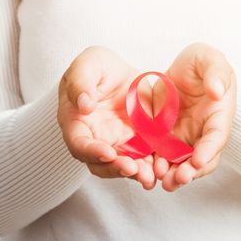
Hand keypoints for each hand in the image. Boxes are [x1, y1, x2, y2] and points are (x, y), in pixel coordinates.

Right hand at [58, 46, 156, 189]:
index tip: (107, 152)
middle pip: (101, 162)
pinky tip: (163, 167)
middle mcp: (96, 139)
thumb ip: (80, 82)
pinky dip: (152, 165)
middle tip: (132, 168)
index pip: (79, 143)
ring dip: (135, 173)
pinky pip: (144, 158)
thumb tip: (83, 105)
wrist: (120, 73)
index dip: (91, 151)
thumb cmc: (96, 68)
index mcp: (77, 123)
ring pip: (123, 165)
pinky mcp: (138, 143)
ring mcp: (117, 143)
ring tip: (149, 176)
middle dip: (116, 168)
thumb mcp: (87, 64)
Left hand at [152, 43, 236, 191]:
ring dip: (173, 175)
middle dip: (191, 171)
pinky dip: (156, 167)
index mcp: (218, 115)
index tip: (199, 160)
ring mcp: (184, 138)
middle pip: (201, 158)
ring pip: (181, 163)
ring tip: (162, 181)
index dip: (209, 150)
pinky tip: (147, 172)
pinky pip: (161, 157)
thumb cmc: (199, 63)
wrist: (179, 69)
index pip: (217, 136)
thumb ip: (216, 72)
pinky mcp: (165, 139)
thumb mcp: (208, 58)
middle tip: (179, 179)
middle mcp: (203, 132)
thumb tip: (217, 92)